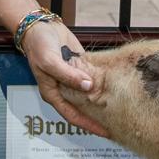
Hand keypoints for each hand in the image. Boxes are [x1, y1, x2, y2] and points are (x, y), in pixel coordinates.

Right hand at [24, 19, 108, 136]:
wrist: (41, 26)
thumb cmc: (39, 46)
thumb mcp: (50, 62)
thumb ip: (68, 75)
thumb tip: (88, 87)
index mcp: (53, 93)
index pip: (72, 115)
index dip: (88, 124)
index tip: (104, 132)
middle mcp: (64, 89)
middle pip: (83, 107)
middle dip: (97, 115)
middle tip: (117, 121)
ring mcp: (73, 78)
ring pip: (89, 93)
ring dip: (101, 98)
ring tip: (120, 106)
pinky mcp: (80, 66)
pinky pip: (92, 77)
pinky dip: (102, 81)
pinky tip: (115, 85)